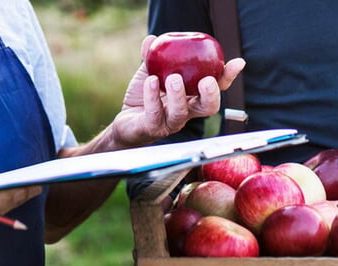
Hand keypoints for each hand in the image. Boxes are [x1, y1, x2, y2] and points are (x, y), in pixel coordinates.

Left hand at [110, 35, 245, 147]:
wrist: (125, 122)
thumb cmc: (144, 98)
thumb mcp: (149, 74)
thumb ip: (153, 58)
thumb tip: (152, 39)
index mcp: (192, 97)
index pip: (216, 89)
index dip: (228, 77)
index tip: (237, 63)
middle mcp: (185, 112)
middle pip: (208, 108)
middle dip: (211, 95)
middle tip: (207, 80)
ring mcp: (169, 122)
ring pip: (181, 114)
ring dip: (178, 96)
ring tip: (174, 78)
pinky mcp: (151, 127)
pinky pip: (154, 113)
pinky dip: (152, 96)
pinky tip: (150, 81)